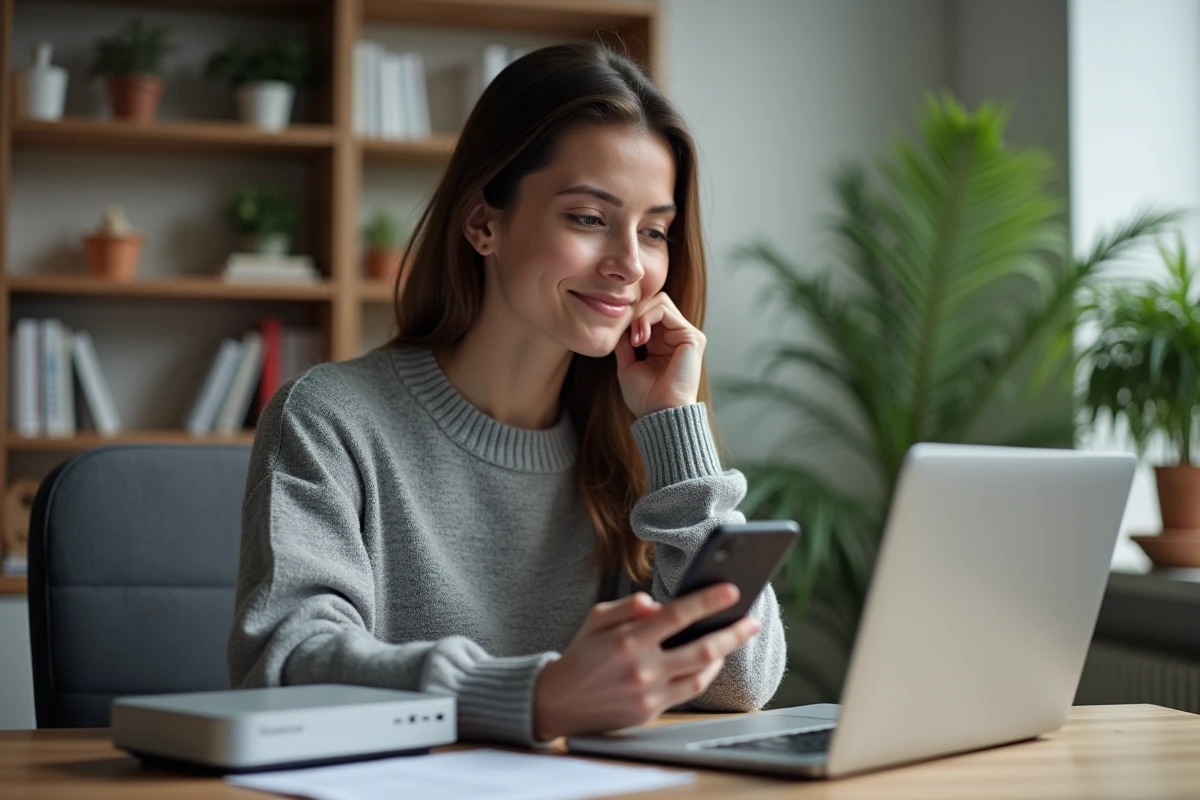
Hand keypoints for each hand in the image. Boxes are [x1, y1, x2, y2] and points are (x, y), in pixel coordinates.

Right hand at [532, 585, 761, 739]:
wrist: (558, 701)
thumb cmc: (581, 654)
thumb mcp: (596, 618)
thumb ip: (627, 607)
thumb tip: (656, 603)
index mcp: (627, 639)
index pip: (677, 614)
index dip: (708, 601)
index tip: (732, 590)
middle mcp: (641, 668)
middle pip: (701, 649)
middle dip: (732, 633)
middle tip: (752, 621)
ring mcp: (648, 693)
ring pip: (700, 674)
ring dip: (723, 655)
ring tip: (734, 638)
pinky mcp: (650, 711)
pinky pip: (689, 691)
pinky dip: (705, 674)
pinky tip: (713, 660)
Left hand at [615, 292, 706, 417]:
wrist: (660, 414)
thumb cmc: (645, 397)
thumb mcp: (628, 364)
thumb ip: (625, 342)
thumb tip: (618, 322)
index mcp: (663, 342)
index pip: (648, 311)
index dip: (631, 316)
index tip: (618, 333)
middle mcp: (676, 336)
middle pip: (655, 301)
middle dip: (635, 312)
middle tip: (626, 333)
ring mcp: (686, 335)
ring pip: (659, 301)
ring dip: (640, 316)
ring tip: (635, 339)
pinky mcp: (692, 337)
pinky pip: (664, 310)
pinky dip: (646, 319)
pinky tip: (641, 339)